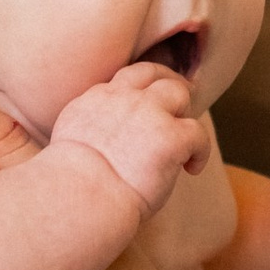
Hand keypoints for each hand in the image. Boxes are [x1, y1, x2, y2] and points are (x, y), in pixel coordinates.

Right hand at [52, 63, 209, 210]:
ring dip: (184, 111)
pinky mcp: (170, 136)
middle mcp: (122, 98)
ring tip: (183, 137)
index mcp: (96, 100)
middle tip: (179, 106)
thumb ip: (90, 131)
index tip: (147, 104)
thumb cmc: (72, 186)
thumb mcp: (70, 143)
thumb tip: (103, 145)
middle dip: (167, 84)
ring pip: (178, 92)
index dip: (140, 90)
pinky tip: (192, 169)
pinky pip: (198, 132)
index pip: (124, 80)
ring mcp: (148, 113)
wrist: (80, 197)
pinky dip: (200, 151)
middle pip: (152, 72)